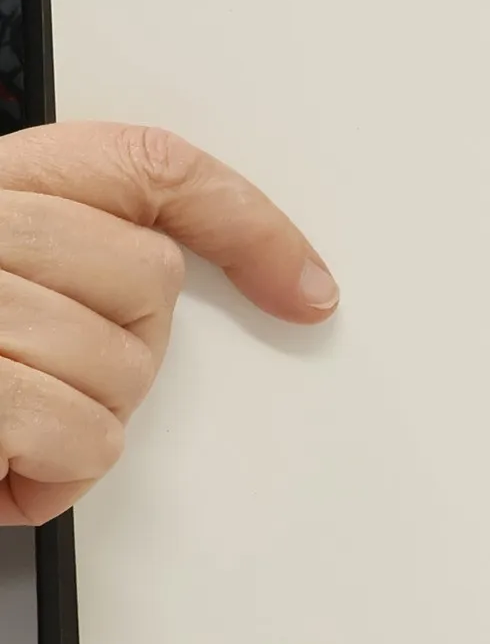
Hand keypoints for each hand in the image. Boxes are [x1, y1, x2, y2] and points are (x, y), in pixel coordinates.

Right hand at [0, 124, 336, 524]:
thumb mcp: (8, 278)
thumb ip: (79, 257)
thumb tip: (257, 281)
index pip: (148, 165)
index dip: (246, 225)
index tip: (305, 288)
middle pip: (149, 281)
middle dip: (120, 357)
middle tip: (37, 380)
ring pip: (121, 370)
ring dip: (78, 429)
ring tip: (3, 427)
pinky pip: (78, 435)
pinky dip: (52, 477)